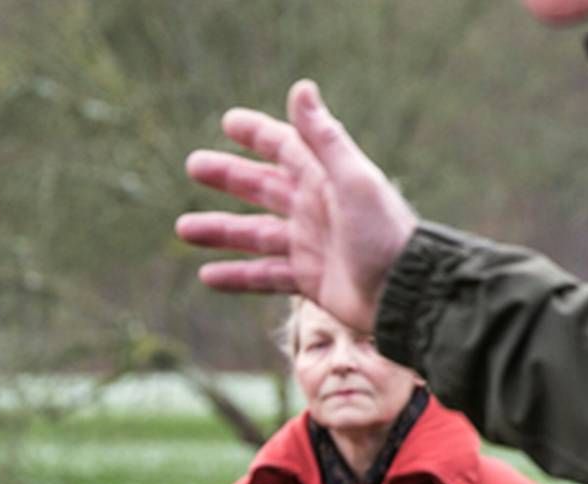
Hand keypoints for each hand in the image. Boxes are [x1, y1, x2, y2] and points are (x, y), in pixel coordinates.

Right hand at [176, 80, 418, 334]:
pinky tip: (207, 277)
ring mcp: (309, 246)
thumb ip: (324, 138)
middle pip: (262, 188)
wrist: (404, 292)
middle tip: (193, 165)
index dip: (258, 134)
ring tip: (183, 229)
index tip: (228, 122)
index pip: (286, 148)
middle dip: (229, 177)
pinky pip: (265, 276)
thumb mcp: (353, 180)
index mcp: (325, 180)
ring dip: (220, 231)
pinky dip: (237, 276)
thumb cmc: (383, 233)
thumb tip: (300, 86)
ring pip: (255, 235)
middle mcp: (314, 209)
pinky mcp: (308, 281)